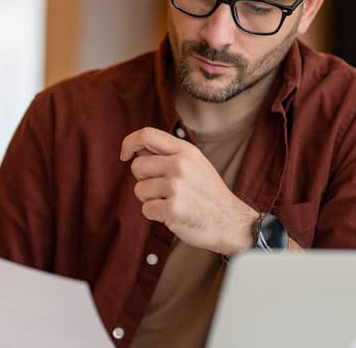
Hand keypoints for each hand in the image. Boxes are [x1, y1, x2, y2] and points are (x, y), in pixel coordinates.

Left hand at [120, 127, 258, 255]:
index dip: (129, 143)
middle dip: (143, 179)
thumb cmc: (207, 192)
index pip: (146, 134)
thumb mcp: (194, 162)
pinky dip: (155, 214)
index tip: (125, 155)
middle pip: (137, 166)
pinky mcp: (173, 209)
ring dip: (150, 199)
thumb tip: (136, 148)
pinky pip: (146, 209)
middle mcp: (180, 165)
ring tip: (171, 201)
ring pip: (139, 190)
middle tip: (162, 188)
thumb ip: (167, 153)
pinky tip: (172, 214)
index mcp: (185, 150)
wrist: (230, 221)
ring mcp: (176, 187)